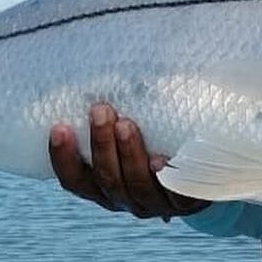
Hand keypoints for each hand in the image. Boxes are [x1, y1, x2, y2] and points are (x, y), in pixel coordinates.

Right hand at [49, 102, 205, 219]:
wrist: (203, 170)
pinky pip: (175, 194)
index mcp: (104, 186)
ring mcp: (155, 201)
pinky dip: (165, 177)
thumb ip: (113, 111)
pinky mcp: (187, 201)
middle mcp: (126, 197)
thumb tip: (99, 59)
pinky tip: (159, 159)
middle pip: (106, 179)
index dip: (62, 158)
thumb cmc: (155, 137)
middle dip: (100, 144)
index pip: (75, 179)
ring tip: (127, 124)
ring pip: (136, 185)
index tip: (58, 127)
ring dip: (128, 154)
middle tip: (100, 110)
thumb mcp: (131, 127)